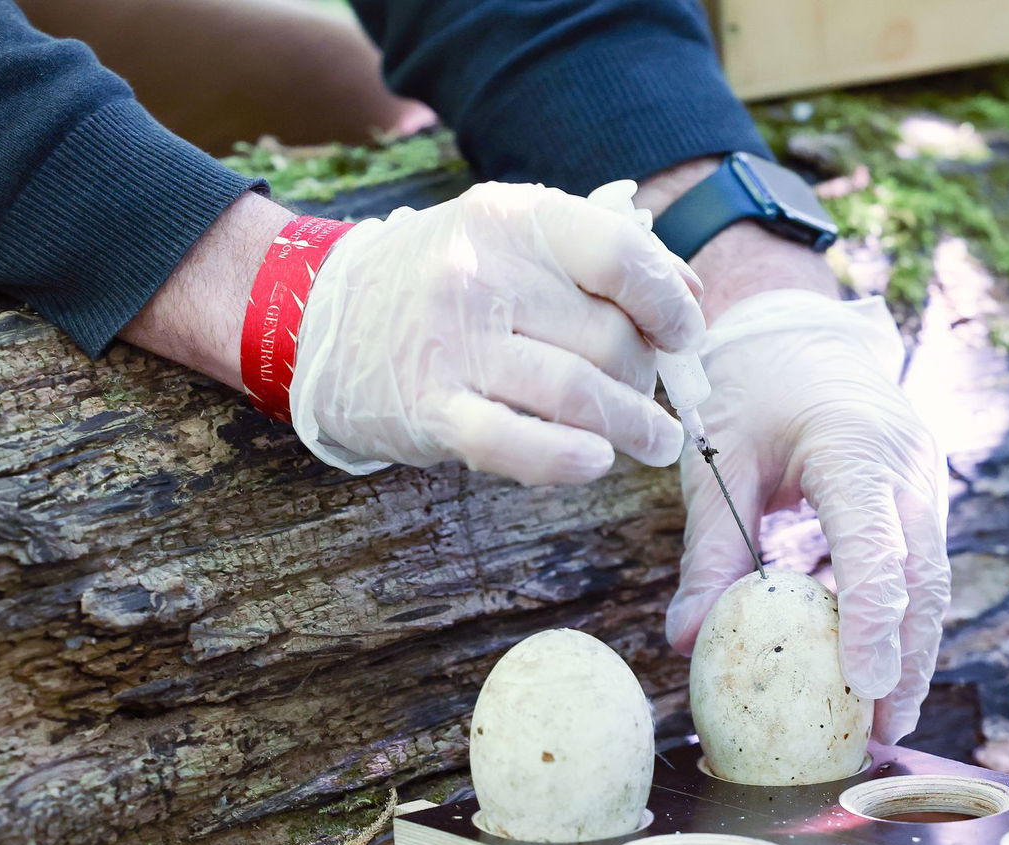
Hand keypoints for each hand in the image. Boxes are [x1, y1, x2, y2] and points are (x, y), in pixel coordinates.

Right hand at [289, 181, 705, 482]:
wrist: (320, 314)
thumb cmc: (443, 281)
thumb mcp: (511, 240)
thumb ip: (599, 255)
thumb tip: (688, 294)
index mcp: (512, 220)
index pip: (620, 255)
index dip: (669, 302)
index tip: (684, 335)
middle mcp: (480, 274)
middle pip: (609, 337)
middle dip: (646, 377)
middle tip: (650, 396)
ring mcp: (452, 343)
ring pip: (578, 393)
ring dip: (635, 427)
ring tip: (657, 442)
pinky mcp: (429, 409)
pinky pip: (515, 442)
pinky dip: (567, 458)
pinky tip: (597, 461)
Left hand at [664, 291, 950, 743]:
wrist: (801, 330)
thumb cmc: (751, 387)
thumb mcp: (719, 460)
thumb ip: (709, 549)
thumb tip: (686, 639)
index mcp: (854, 446)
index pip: (872, 545)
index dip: (871, 619)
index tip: (864, 688)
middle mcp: (907, 467)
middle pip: (923, 579)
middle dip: (909, 660)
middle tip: (882, 733)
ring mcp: (924, 482)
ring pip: (931, 581)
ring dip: (913, 651)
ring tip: (884, 722)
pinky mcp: (920, 499)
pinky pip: (919, 568)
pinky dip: (901, 621)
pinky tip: (874, 672)